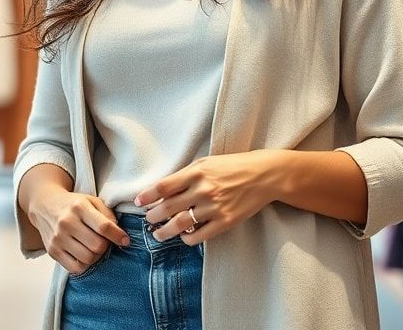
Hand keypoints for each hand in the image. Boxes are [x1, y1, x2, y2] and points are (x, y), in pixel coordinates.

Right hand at [28, 187, 129, 275]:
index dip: (118, 236)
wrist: (45, 206)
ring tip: (94, 247)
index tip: (125, 241)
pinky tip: (85, 255)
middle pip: (97, 246)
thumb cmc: (73, 204)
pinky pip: (75, 268)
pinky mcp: (52, 251)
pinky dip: (85, 264)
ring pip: (88, 258)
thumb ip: (107, 215)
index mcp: (79, 207)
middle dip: (106, 246)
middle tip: (105, 242)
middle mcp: (67, 222)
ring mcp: (58, 238)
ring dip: (96, 256)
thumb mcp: (92, 201)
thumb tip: (119, 234)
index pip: (104, 227)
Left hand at [135, 151, 277, 245]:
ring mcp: (214, 207)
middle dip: (153, 216)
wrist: (264, 175)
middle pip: (168, 207)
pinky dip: (187, 238)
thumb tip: (163, 190)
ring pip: (180, 224)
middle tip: (148, 219)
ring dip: (164, 231)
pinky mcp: (225, 221)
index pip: (163, 186)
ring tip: (158, 234)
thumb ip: (186, 175)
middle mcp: (203, 190)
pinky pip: (199, 236)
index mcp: (196, 172)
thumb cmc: (233, 166)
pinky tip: (183, 237)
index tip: (138, 201)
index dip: (147, 195)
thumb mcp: (207, 163)